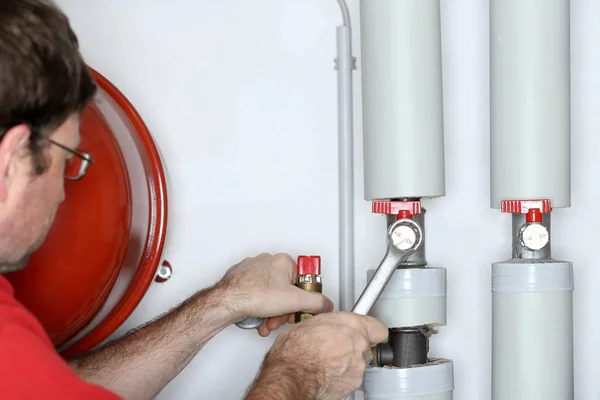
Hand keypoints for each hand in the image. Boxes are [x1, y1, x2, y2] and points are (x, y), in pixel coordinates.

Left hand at [221, 253, 333, 335]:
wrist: (226, 301)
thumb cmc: (254, 295)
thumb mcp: (294, 301)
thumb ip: (315, 302)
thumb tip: (326, 304)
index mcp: (283, 261)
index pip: (301, 281)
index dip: (301, 300)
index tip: (298, 309)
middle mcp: (267, 261)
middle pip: (285, 290)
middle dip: (283, 310)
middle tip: (279, 320)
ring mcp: (252, 269)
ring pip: (270, 295)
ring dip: (270, 313)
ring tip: (265, 323)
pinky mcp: (240, 279)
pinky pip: (256, 295)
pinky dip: (258, 308)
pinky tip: (256, 318)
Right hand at [247, 312, 388, 399]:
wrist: (291, 375)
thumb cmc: (295, 350)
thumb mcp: (311, 322)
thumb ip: (331, 323)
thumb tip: (330, 325)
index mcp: (352, 325)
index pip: (378, 328)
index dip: (371, 330)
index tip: (368, 331)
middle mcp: (359, 345)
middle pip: (365, 345)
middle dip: (352, 346)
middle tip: (335, 346)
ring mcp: (357, 366)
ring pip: (358, 362)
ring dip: (346, 362)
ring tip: (326, 360)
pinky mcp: (353, 384)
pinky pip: (350, 377)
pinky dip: (341, 376)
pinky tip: (325, 372)